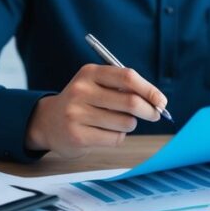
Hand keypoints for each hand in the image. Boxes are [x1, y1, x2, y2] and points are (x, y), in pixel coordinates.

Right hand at [25, 64, 167, 157]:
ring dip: (130, 124)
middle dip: (149, 110)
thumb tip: (157, 101)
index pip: (127, 77)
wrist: (48, 122)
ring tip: (118, 121)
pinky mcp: (78, 136)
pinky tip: (105, 132)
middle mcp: (81, 91)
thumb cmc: (83, 101)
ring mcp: (77, 114)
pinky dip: (118, 136)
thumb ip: (123, 88)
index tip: (161, 100)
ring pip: (125, 122)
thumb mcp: (96, 84)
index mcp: (90, 73)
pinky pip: (115, 138)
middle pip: (130, 101)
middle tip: (155, 114)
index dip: (149, 89)